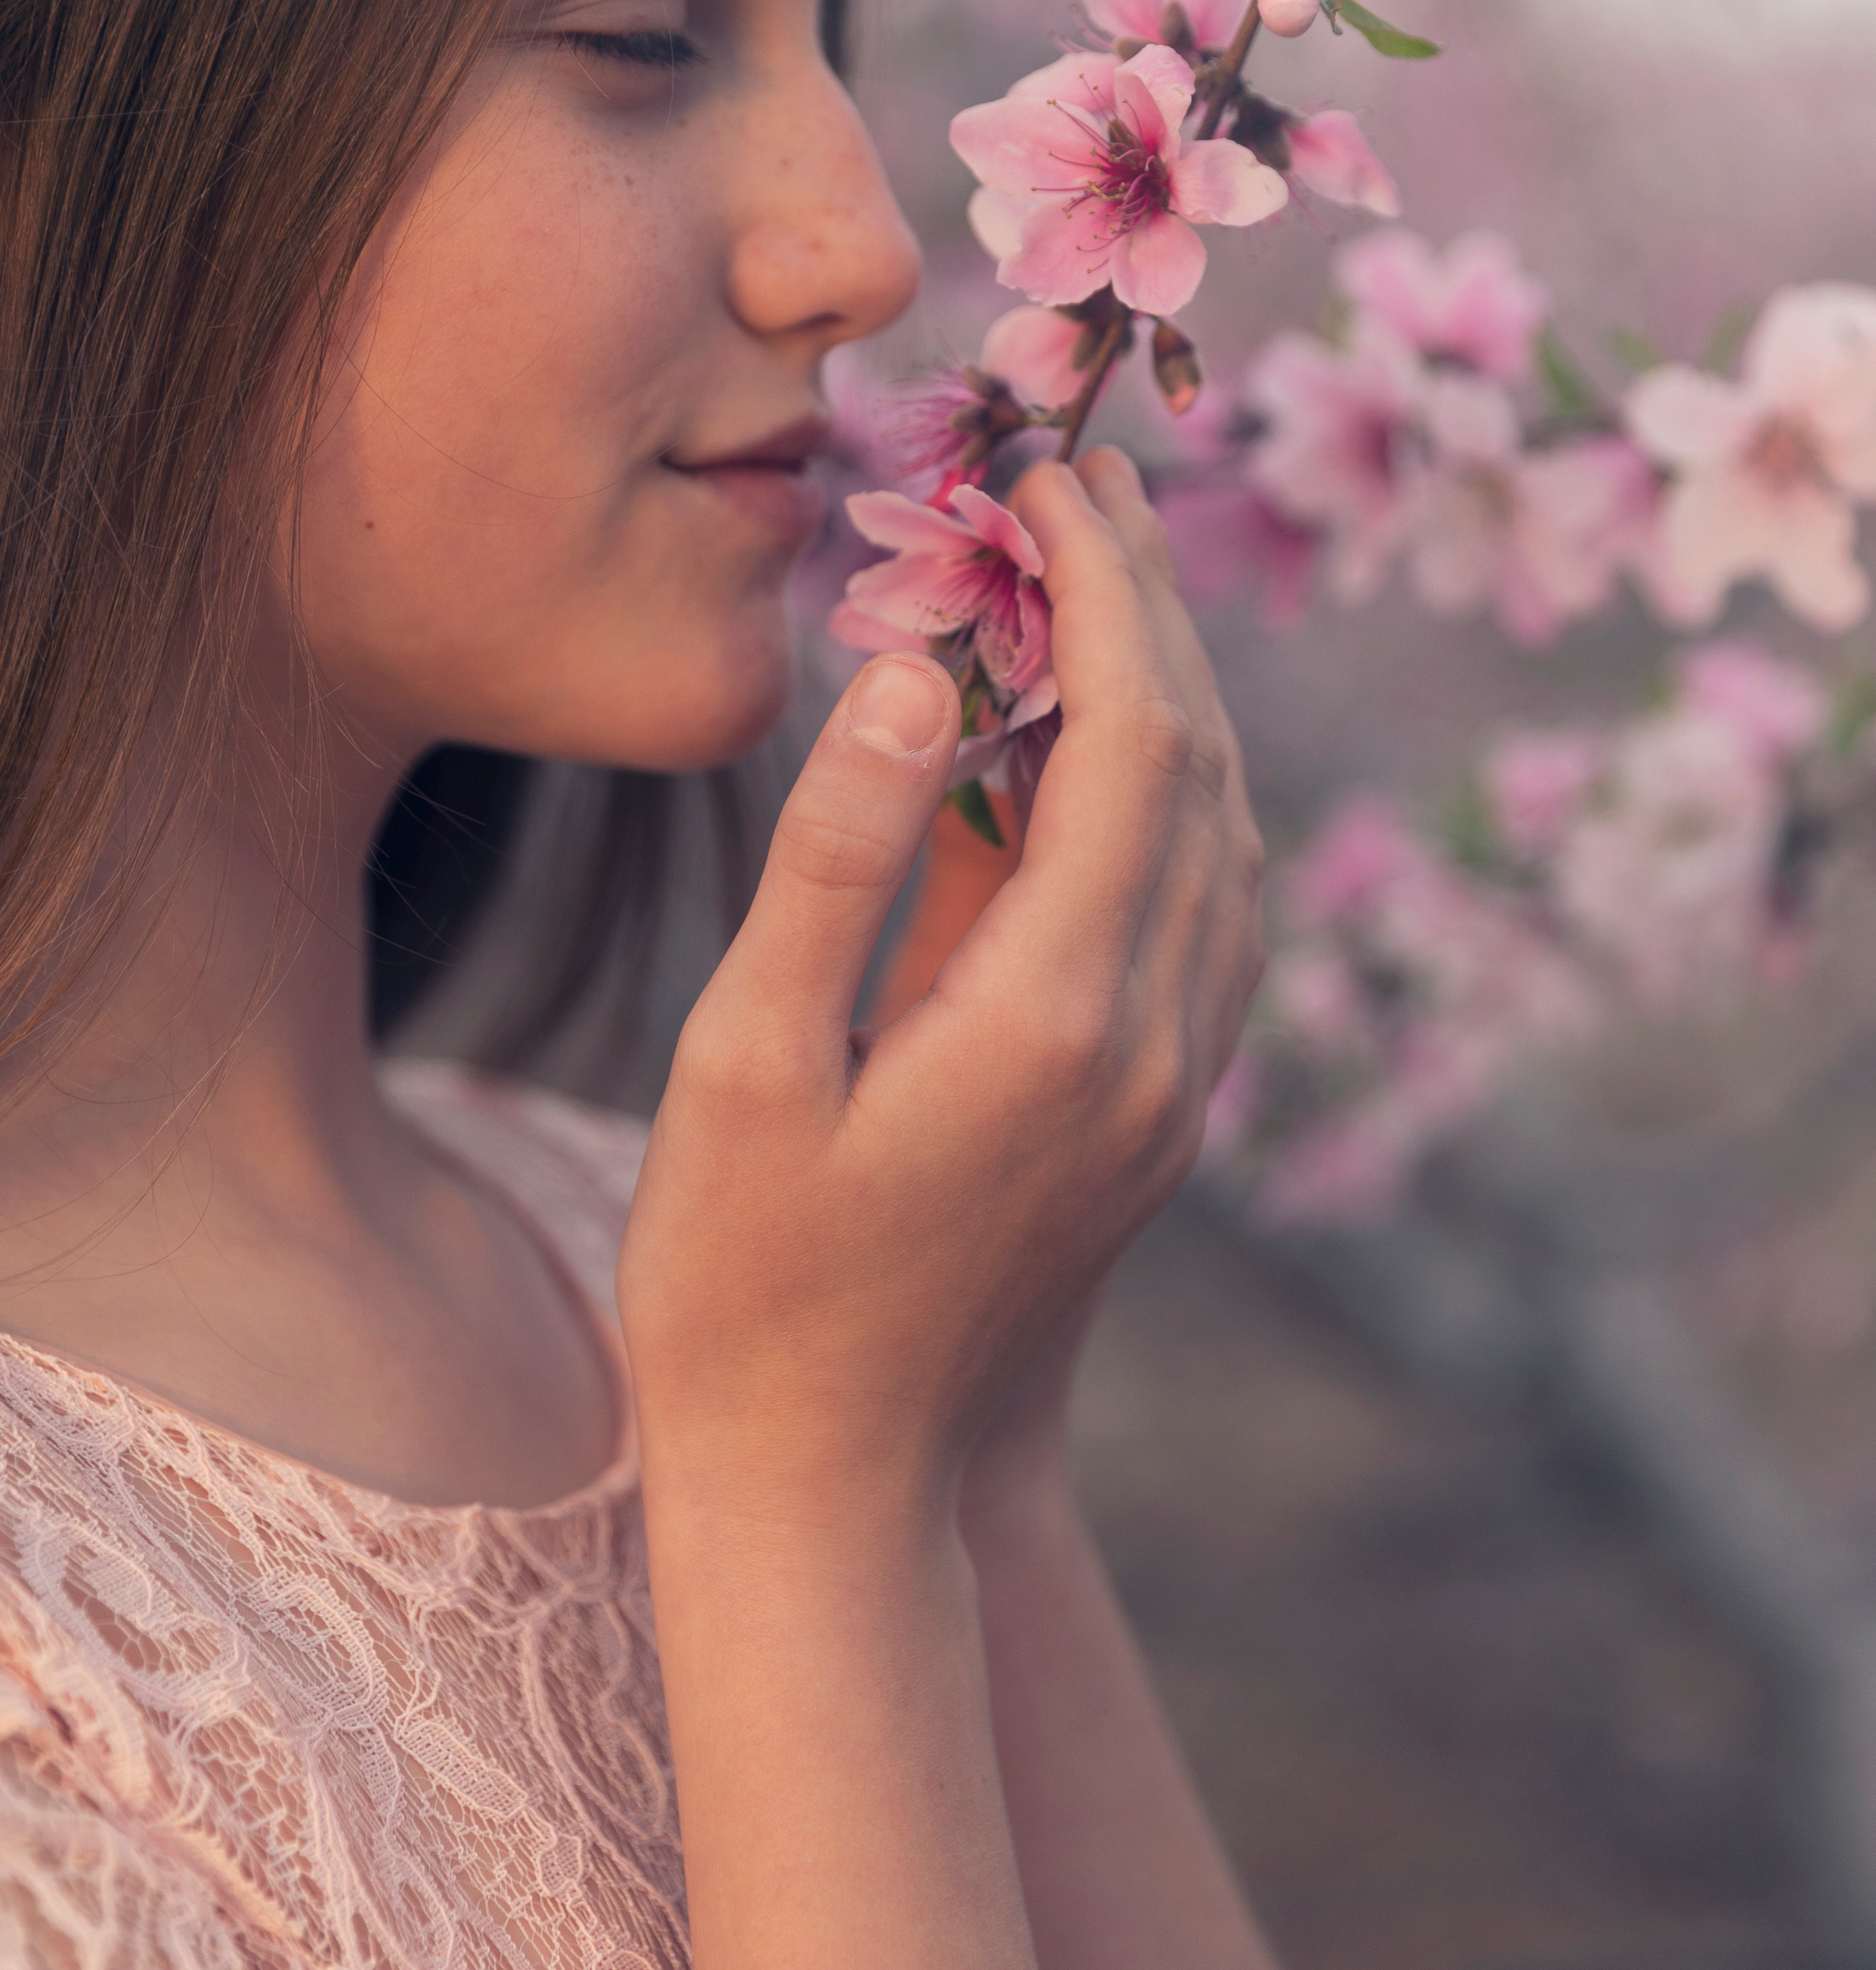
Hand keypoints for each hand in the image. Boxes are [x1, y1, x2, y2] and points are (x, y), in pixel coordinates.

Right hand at [618, 448, 1263, 1522]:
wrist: (845, 1490)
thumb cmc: (746, 1285)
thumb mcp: (743, 1065)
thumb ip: (835, 864)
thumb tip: (911, 681)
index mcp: (1055, 1018)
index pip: (1132, 737)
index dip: (1102, 588)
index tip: (1046, 479)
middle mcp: (1155, 1044)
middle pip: (1204, 767)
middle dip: (1153, 607)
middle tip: (1085, 480)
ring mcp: (1177, 1088)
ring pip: (1225, 836)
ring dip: (1175, 691)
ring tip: (1097, 576)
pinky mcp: (1162, 1117)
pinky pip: (1207, 911)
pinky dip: (1173, 793)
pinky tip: (1102, 747)